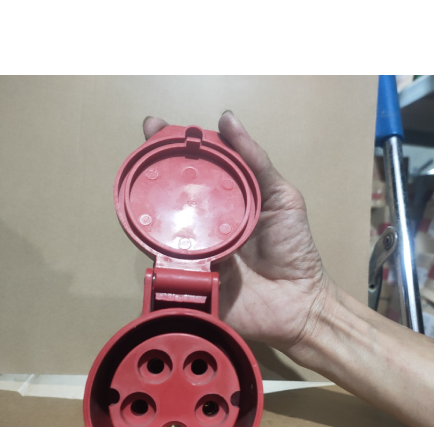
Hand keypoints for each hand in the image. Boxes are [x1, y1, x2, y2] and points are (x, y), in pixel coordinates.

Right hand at [143, 113, 329, 358]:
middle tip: (141, 149)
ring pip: (163, 223)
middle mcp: (205, 222)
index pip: (197, 167)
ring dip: (146, 202)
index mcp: (226, 201)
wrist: (297, 302)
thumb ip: (256, 162)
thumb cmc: (294, 248)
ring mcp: (194, 250)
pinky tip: (143, 223)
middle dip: (153, 168)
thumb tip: (227, 118)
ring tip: (137, 180)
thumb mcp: (282, 196)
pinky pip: (165, 259)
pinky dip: (152, 242)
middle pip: (173, 192)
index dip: (176, 147)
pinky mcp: (188, 277)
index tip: (156, 126)